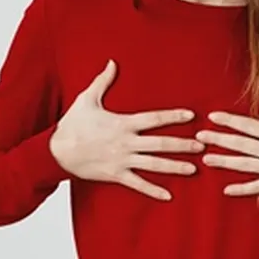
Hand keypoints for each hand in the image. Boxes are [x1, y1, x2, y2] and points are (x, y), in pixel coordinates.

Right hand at [48, 59, 202, 199]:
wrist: (56, 152)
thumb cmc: (72, 125)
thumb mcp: (87, 99)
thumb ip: (103, 81)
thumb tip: (112, 62)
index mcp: (122, 123)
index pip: (154, 118)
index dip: (173, 116)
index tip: (191, 116)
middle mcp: (125, 143)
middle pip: (160, 143)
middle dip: (182, 145)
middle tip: (202, 146)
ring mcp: (121, 160)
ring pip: (153, 165)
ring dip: (175, 167)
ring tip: (193, 169)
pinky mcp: (115, 175)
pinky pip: (138, 184)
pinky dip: (153, 191)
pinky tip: (169, 196)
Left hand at [196, 70, 258, 195]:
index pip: (247, 125)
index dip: (228, 120)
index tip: (212, 116)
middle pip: (239, 145)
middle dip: (217, 140)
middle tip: (198, 138)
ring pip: (243, 165)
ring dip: (223, 162)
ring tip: (206, 159)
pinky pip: (256, 187)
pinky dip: (241, 189)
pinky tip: (226, 190)